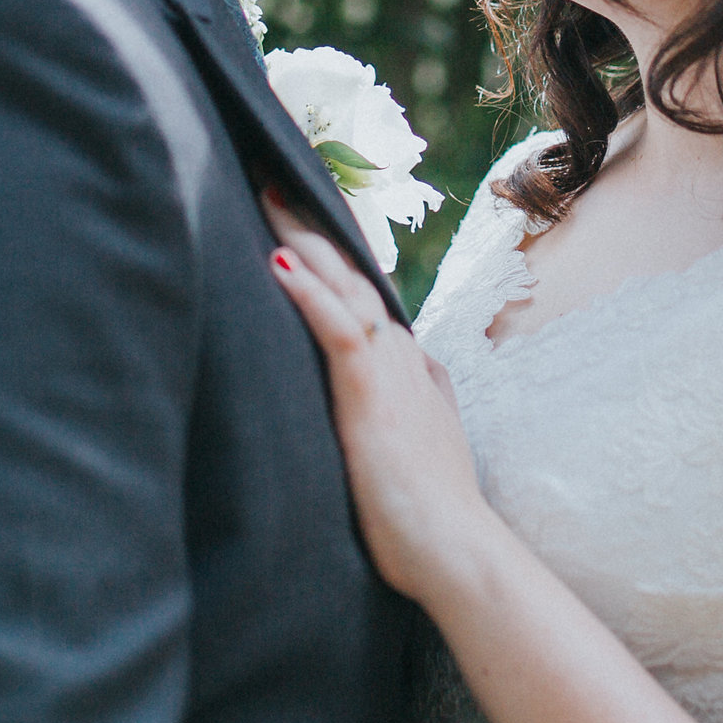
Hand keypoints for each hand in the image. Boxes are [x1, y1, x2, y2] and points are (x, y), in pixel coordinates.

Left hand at [263, 195, 502, 609]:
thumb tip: (413, 371)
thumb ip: (415, 402)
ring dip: (301, 236)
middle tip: (270, 172)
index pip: (361, 292)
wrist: (457, 550)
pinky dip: (309, 292)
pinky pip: (337, 330)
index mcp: (406, 366)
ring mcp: (388, 370)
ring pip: (341, 285)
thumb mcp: (423, 442)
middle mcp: (400, 355)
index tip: (300, 210)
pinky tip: (277, 261)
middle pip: (349, 271)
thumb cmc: (432, 514)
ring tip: (265, 191)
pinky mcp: (370, 396)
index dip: (331, 249)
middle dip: (309, 221)